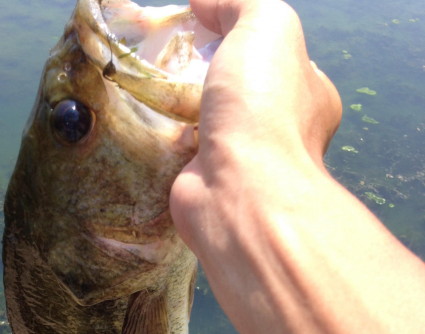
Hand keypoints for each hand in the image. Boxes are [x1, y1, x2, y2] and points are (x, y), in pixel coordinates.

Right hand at [170, 0, 341, 253]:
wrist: (240, 191)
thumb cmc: (263, 108)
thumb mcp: (265, 26)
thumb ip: (239, 4)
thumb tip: (204, 4)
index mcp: (309, 96)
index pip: (277, 58)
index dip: (243, 37)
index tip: (206, 26)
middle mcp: (281, 132)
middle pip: (237, 90)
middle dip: (205, 72)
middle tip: (173, 57)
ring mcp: (244, 162)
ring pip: (206, 122)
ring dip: (181, 105)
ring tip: (153, 84)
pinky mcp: (207, 183)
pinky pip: (182, 152)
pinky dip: (166, 137)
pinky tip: (147, 120)